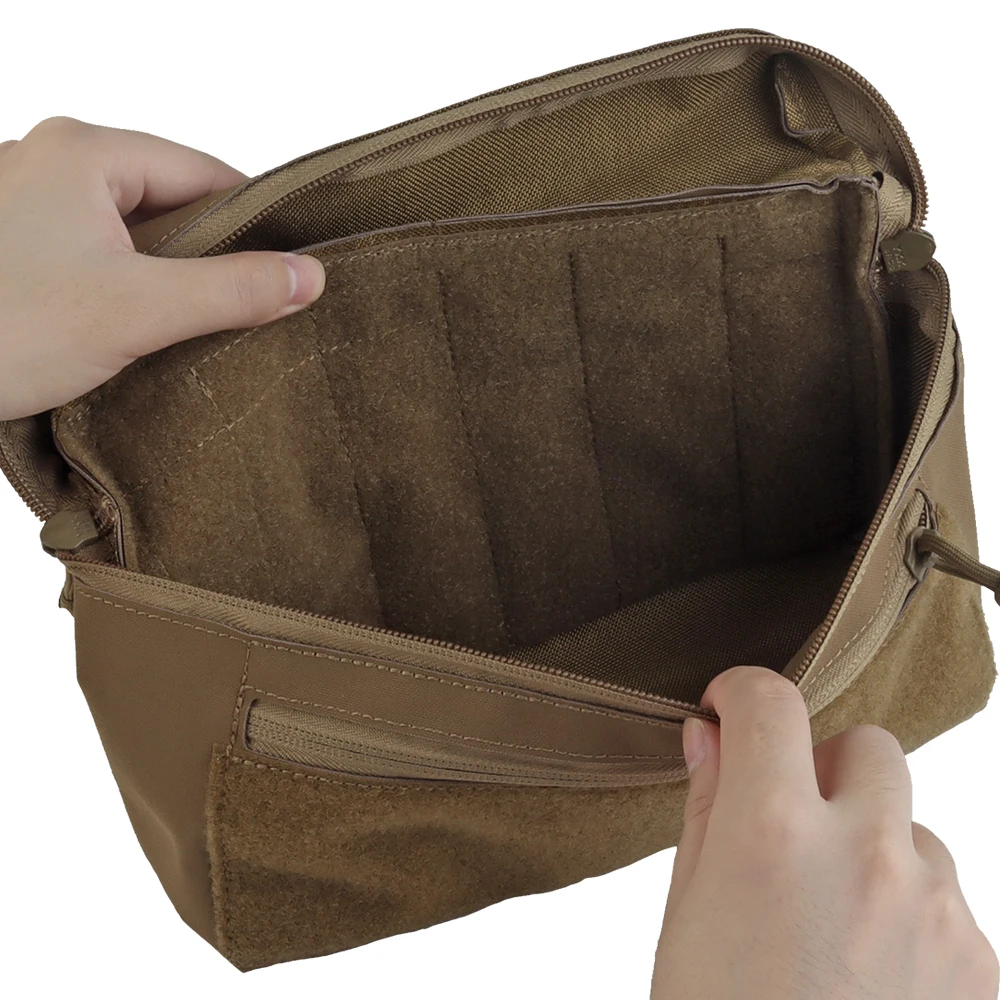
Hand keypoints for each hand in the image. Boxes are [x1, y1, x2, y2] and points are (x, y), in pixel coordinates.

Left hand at [0, 117, 325, 420]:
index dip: (255, 223)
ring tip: (191, 326)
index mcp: (83, 151)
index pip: (204, 173)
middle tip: (244, 311)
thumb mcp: (137, 311)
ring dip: (169, 279)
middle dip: (210, 258)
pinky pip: (99, 256)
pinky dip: (129, 290)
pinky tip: (140, 330)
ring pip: (134, 234)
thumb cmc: (1, 330)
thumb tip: (309, 277)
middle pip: (170, 203)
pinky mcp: (19, 248)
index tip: (288, 271)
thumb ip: (231, 291)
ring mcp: (29, 204)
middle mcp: (51, 162)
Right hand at [652, 666, 998, 998]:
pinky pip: (951, 904)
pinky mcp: (986, 969)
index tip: (733, 710)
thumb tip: (709, 736)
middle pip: (870, 746)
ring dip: (875, 852)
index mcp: (773, 835)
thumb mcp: (687, 921)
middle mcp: (867, 855)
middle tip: (792, 823)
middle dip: (827, 768)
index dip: (743, 694)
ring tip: (833, 930)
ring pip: (915, 831)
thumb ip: (706, 810)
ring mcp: (941, 912)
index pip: (771, 702)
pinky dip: (912, 918)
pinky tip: (874, 981)